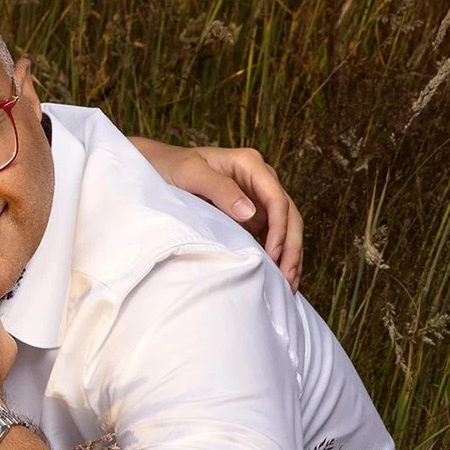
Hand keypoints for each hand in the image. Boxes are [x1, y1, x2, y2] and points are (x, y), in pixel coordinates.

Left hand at [132, 138, 303, 287]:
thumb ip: (219, 188)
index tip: (272, 254)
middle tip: (288, 278)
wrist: (157, 168)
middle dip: (291, 247)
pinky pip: (272, 235)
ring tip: (289, 285)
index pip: (276, 199)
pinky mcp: (251, 214)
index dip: (279, 228)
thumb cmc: (171, 167)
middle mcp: (260, 180)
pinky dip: (278, 255)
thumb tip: (249, 213)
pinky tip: (279, 277)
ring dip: (290, 255)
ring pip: (286, 227)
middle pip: (289, 214)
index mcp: (250, 164)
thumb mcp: (190, 173)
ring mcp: (257, 198)